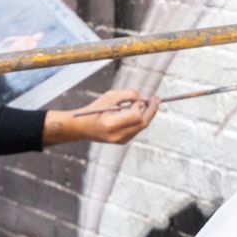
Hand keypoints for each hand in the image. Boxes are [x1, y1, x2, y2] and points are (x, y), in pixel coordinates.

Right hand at [43, 89, 158, 144]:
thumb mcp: (109, 97)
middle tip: (156, 99)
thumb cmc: (94, 110)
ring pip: (141, 127)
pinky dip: (139, 120)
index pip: (136, 116)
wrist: (81, 127)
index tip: (140, 98)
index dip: (141, 105)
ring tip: (146, 103)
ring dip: (146, 114)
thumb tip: (144, 98)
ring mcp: (120, 140)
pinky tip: (137, 111)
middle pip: (142, 123)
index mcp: (111, 124)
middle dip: (151, 110)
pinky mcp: (122, 142)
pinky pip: (137, 130)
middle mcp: (117, 135)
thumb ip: (128, 94)